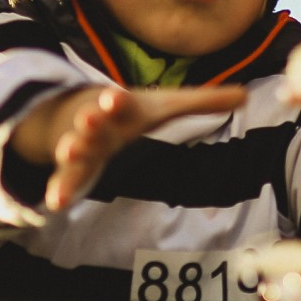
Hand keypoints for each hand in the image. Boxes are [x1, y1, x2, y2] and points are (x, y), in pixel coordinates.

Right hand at [12, 85, 248, 211]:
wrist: (77, 111)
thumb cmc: (129, 111)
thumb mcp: (164, 105)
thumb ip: (204, 103)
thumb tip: (246, 96)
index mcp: (120, 108)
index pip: (119, 102)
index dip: (117, 101)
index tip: (115, 98)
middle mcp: (98, 125)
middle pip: (93, 123)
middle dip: (90, 122)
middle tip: (89, 120)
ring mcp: (81, 146)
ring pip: (75, 149)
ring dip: (72, 151)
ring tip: (69, 154)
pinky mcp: (72, 169)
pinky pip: (65, 180)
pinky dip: (60, 190)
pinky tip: (54, 203)